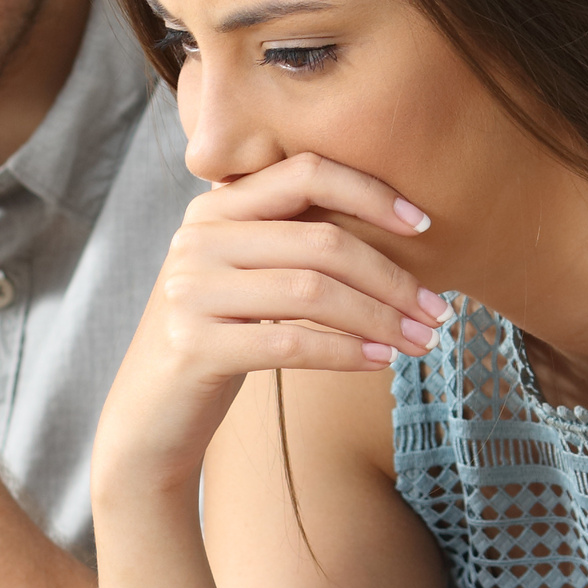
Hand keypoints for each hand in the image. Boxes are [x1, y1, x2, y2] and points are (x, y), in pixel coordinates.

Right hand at [97, 153, 448, 479]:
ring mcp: (189, 290)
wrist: (149, 414)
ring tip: (421, 342)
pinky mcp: (192, 345)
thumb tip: (394, 227)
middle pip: (321, 241)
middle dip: (392, 278)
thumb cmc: (217, 340)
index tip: (424, 224)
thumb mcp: (244, 277)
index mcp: (213, 208)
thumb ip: (288, 240)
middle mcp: (196, 238)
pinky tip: (381, 362)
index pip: (305, 173)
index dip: (371, 192)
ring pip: (312, 292)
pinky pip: (291, 343)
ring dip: (381, 319)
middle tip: (438, 312)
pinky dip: (347, 353)